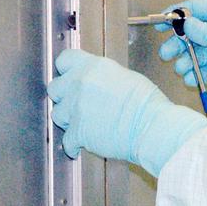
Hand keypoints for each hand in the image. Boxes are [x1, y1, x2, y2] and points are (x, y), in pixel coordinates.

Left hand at [46, 49, 206, 175]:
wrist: (151, 126)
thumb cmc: (147, 103)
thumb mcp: (125, 76)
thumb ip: (102, 77)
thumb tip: (97, 84)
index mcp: (92, 66)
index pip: (64, 60)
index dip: (66, 71)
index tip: (70, 78)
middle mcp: (79, 84)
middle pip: (54, 88)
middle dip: (64, 97)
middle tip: (77, 104)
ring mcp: (75, 108)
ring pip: (57, 114)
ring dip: (68, 120)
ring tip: (82, 125)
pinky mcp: (77, 132)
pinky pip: (66, 141)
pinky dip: (73, 145)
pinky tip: (81, 146)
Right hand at [156, 0, 206, 95]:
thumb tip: (187, 24)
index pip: (197, 9)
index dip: (177, 15)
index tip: (160, 22)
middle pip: (192, 33)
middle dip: (178, 43)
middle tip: (166, 54)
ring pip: (197, 53)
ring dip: (186, 60)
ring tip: (181, 69)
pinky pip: (206, 69)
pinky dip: (196, 74)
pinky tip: (191, 79)